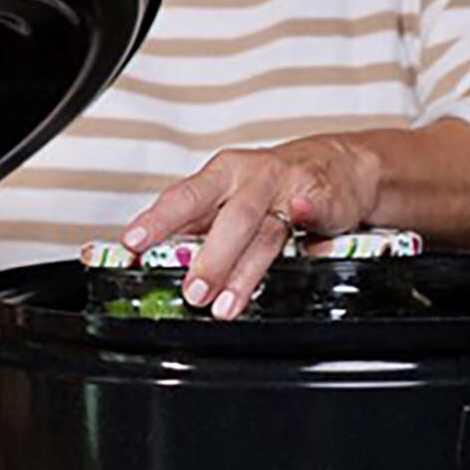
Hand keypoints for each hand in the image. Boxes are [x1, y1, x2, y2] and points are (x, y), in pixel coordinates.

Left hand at [121, 134, 384, 319]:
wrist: (335, 166)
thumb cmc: (269, 187)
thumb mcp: (227, 199)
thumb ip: (193, 229)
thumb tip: (146, 258)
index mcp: (220, 175)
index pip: (183, 198)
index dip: (157, 221)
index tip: (134, 242)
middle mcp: (250, 178)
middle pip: (227, 218)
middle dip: (209, 259)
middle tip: (192, 292)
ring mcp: (287, 188)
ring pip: (265, 230)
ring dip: (244, 268)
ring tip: (226, 303)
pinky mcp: (322, 197)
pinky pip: (314, 206)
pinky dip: (307, 211)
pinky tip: (300, 215)